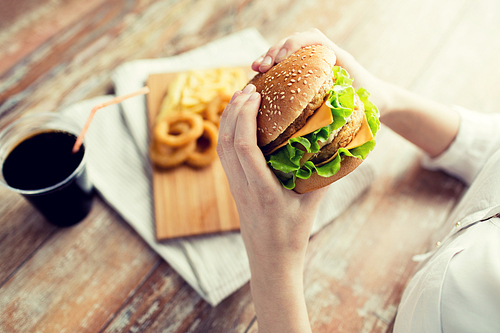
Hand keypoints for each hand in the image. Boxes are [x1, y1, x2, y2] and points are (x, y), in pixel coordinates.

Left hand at [217, 83, 326, 331]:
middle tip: (248, 87)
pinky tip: (237, 121)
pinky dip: (227, 132)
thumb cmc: (293, 233)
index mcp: (263, 190)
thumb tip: (338, 142)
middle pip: (228, 142)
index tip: (255, 95)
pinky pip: (225, 155)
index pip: (245, 148)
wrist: (270, 259)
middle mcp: (243, 186)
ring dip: (227, 119)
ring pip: (222, 148)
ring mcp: (234, 187)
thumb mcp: (312, 202)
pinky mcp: (233, 187)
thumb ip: (323, 173)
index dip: (245, 118)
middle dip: (234, 111)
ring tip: (240, 96)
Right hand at [253, 29, 459, 157]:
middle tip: (263, 67)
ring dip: (268, 58)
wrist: (378, 98)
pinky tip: (258, 78)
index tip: (281, 59)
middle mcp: (322, 54)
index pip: (312, 38)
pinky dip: (270, 69)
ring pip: (285, 51)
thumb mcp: (361, 103)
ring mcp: (311, 60)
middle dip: (274, 51)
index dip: (294, 44)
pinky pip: (284, 64)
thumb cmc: (370, 102)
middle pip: (293, 42)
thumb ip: (346, 106)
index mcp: (336, 56)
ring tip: (256, 69)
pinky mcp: (304, 70)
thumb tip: (322, 119)